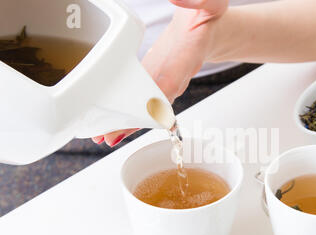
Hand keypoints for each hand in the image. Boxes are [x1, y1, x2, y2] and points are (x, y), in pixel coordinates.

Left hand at [93, 0, 228, 146]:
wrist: (204, 29)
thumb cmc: (205, 18)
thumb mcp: (209, 4)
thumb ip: (199, 1)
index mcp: (185, 59)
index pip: (169, 84)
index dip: (154, 102)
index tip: (141, 115)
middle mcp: (174, 77)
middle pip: (153, 106)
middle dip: (131, 122)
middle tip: (108, 137)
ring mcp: (163, 82)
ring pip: (145, 109)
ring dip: (125, 124)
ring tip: (103, 137)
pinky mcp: (153, 81)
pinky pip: (141, 102)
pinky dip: (127, 115)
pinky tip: (111, 125)